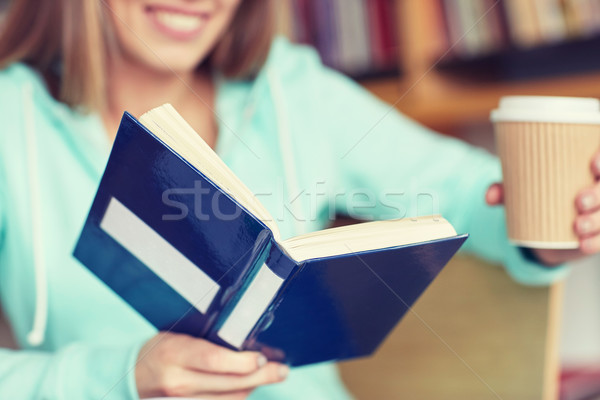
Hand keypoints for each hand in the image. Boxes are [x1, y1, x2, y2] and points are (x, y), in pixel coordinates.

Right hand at [135, 332, 287, 398]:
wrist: (132, 375)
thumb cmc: (161, 349)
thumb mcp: (180, 335)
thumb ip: (209, 343)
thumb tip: (248, 345)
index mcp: (176, 354)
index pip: (216, 360)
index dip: (244, 361)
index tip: (263, 357)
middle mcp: (178, 382)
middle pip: (231, 384)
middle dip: (262, 376)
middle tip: (281, 370)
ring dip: (254, 388)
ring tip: (269, 375)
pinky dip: (238, 398)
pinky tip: (248, 387)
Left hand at [485, 148, 599, 265]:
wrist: (539, 230)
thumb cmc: (534, 197)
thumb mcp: (518, 191)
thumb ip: (504, 191)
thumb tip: (489, 196)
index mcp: (584, 170)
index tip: (592, 165)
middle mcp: (597, 189)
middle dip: (599, 194)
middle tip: (579, 201)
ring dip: (597, 220)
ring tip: (577, 226)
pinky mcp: (597, 234)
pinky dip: (596, 242)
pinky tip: (583, 244)